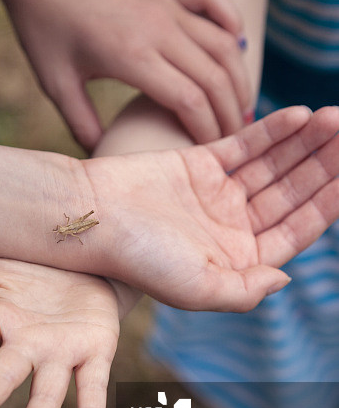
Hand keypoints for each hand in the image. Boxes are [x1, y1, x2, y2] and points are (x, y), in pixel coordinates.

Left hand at [4, 0, 250, 148]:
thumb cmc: (43, 28)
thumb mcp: (55, 84)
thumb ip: (81, 124)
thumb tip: (102, 156)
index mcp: (133, 57)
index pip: (190, 101)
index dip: (208, 131)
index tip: (211, 152)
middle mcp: (159, 29)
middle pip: (215, 77)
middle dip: (230, 114)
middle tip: (233, 139)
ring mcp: (166, 4)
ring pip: (223, 43)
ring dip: (238, 77)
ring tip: (240, 106)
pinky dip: (231, 20)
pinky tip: (235, 44)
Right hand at [85, 106, 338, 309]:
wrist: (92, 216)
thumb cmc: (139, 259)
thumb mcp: (196, 289)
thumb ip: (246, 291)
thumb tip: (287, 278)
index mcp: (239, 258)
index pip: (297, 229)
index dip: (329, 202)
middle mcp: (234, 225)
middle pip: (292, 191)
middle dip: (324, 165)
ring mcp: (219, 193)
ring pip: (274, 164)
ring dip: (305, 143)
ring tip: (335, 120)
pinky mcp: (199, 164)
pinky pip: (244, 145)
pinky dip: (272, 131)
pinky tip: (300, 116)